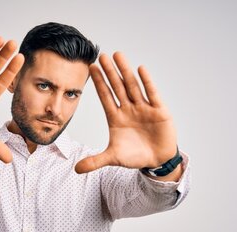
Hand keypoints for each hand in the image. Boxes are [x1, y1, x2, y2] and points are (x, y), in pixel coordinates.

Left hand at [75, 52, 177, 173]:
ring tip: (118, 55)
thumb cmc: (135, 156)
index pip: (105, 97)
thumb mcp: (113, 158)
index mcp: (116, 117)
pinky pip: (152, 94)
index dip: (99, 83)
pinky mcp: (159, 111)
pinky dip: (147, 82)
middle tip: (101, 56)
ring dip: (125, 71)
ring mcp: (144, 108)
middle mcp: (129, 109)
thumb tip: (76, 170)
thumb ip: (95, 161)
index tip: (91, 68)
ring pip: (133, 86)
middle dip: (110, 72)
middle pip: (117, 87)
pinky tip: (140, 69)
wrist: (157, 161)